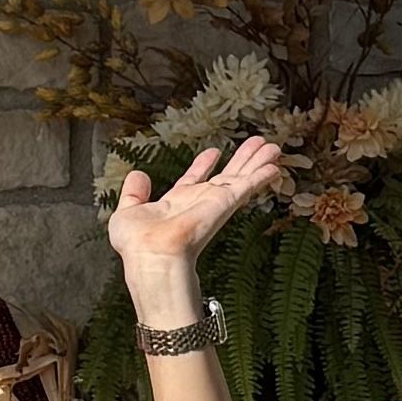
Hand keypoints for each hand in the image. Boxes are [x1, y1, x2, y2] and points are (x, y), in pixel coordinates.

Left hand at [104, 135, 286, 292]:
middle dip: (241, 160)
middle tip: (257, 145)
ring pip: (241, 177)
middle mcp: (199, 203)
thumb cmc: (137, 244)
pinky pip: (248, 185)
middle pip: (225, 175)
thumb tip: (138, 174)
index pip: (194, 179)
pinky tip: (275, 166)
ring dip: (257, 162)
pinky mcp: (225, 203)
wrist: (152, 255)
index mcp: (177, 203)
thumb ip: (133, 193)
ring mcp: (215, 203)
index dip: (203, 164)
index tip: (213, 151)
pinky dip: (261, 175)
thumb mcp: (127, 211)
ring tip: (273, 147)